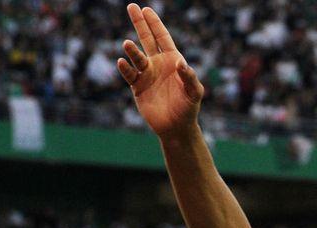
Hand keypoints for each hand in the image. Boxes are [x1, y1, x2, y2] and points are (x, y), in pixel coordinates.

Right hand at [116, 4, 203, 138]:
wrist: (176, 127)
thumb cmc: (189, 108)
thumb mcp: (194, 92)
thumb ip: (189, 77)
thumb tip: (180, 62)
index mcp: (172, 60)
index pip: (162, 37)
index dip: (155, 24)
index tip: (147, 10)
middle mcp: (158, 64)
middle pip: (147, 39)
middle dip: (140, 24)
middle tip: (131, 7)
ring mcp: (147, 74)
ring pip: (137, 57)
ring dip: (132, 50)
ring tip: (127, 43)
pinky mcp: (138, 87)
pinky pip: (130, 74)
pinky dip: (125, 68)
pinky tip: (122, 61)